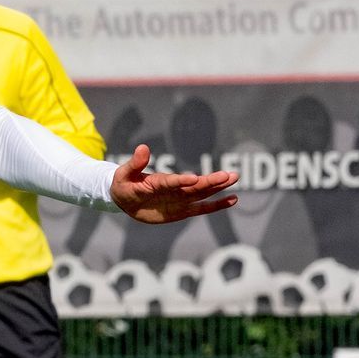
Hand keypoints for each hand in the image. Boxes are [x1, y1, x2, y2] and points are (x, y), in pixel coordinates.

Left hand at [110, 144, 238, 223]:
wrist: (126, 199)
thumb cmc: (124, 184)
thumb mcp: (124, 175)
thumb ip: (135, 164)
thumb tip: (142, 147)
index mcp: (160, 181)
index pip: (172, 181)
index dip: (182, 180)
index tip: (195, 179)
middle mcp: (175, 189)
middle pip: (195, 186)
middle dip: (212, 181)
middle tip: (229, 175)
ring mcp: (180, 199)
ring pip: (202, 194)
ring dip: (218, 187)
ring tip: (233, 178)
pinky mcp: (182, 210)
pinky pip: (202, 208)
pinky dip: (216, 205)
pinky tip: (232, 199)